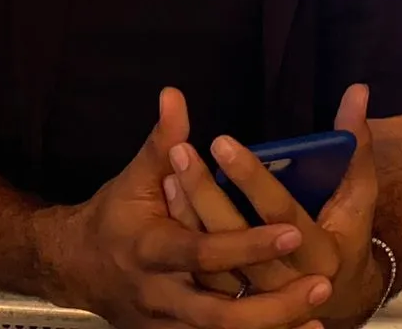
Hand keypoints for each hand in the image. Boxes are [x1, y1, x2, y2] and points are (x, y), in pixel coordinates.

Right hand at [61, 88, 323, 328]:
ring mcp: (170, 325)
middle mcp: (163, 295)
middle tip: (324, 285)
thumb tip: (174, 95)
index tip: (291, 231)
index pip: (205, 252)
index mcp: (152, 251)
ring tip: (319, 318)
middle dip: (273, 307)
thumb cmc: (116, 216)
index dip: (247, 246)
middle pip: (221, 316)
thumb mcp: (134, 178)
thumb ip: (161, 142)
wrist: (77, 269)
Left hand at [165, 85, 380, 322]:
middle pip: (237, 238)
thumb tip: (359, 90)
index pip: (280, 212)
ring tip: (168, 170)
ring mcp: (257, 296)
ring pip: (213, 260)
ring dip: (189, 213)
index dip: (251, 178)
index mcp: (321, 254)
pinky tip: (169, 196)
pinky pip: (201, 270)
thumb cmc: (347, 229)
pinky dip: (185, 232)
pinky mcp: (234, 300)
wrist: (339, 291)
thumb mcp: (358, 190)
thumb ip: (356, 142)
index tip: (220, 142)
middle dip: (206, 193)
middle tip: (180, 150)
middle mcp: (287, 282)